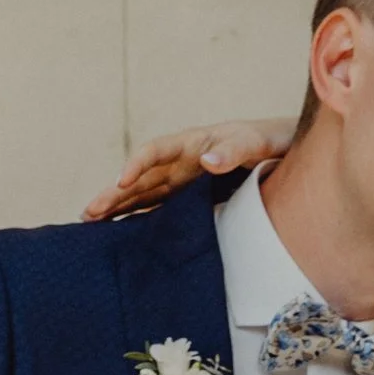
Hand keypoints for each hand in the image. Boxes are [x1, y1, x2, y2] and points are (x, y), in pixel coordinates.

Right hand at [82, 120, 295, 223]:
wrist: (284, 152)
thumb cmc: (271, 141)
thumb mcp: (256, 141)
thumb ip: (234, 149)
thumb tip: (207, 160)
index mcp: (192, 142)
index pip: (155, 150)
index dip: (137, 164)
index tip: (122, 180)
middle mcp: (181, 162)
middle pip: (140, 177)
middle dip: (114, 193)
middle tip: (89, 213)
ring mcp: (183, 182)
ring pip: (142, 194)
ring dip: (117, 208)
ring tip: (89, 223)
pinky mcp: (189, 199)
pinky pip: (158, 209)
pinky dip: (138, 219)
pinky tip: (120, 234)